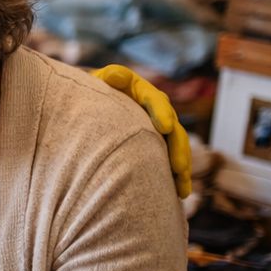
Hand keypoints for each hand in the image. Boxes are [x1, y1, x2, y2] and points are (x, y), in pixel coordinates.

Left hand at [91, 64, 192, 198]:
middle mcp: (156, 110)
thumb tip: (115, 76)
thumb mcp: (95, 83)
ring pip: (175, 149)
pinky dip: (175, 177)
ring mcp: (158, 129)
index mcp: (141, 91)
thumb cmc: (90, 92)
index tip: (165, 127)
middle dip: (177, 150)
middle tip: (178, 167)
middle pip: (172, 130)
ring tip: (182, 188)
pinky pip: (169, 162)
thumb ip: (107, 79)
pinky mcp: (156, 145)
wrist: (88, 103)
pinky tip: (179, 195)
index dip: (162, 114)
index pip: (155, 101)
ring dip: (181, 169)